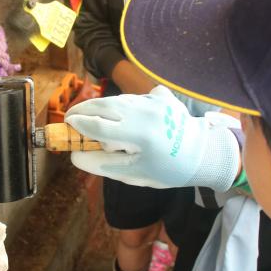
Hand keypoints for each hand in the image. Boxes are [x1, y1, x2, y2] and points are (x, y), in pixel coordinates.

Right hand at [65, 86, 239, 190]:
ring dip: (102, 105)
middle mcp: (145, 112)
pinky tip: (122, 114)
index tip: (66, 125)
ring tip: (90, 114)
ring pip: (120, 99)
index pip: (98, 124)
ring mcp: (155, 101)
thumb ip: (102, 163)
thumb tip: (75, 156)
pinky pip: (136, 96)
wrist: (204, 155)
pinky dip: (124, 103)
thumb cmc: (167, 170)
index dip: (79, 124)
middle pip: (105, 105)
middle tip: (71, 117)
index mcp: (138, 134)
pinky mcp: (163, 96)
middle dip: (85, 109)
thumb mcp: (133, 173)